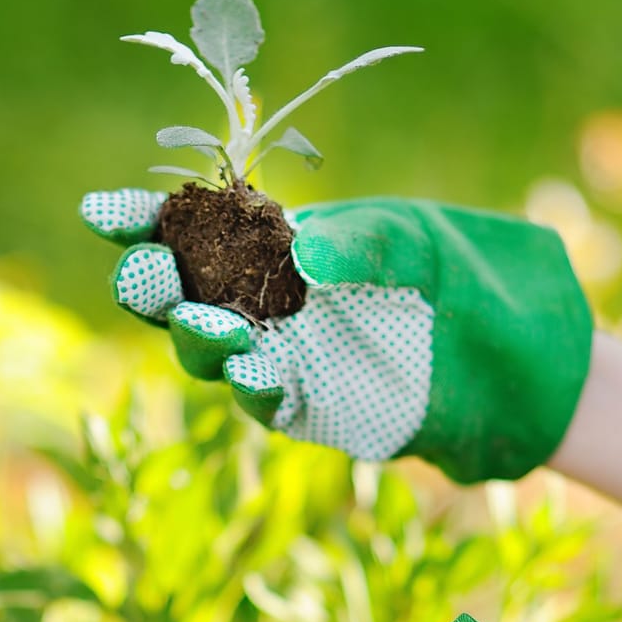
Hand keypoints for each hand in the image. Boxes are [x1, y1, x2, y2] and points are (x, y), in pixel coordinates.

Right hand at [79, 191, 594, 482]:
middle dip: (152, 284)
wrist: (518, 356)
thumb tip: (306, 251)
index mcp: (271, 244)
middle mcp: (263, 303)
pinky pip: (268, 401)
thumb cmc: (459, 278)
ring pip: (212, 354)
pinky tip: (258, 371)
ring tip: (205, 324)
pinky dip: (257, 387)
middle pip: (179, 297)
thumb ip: (363, 240)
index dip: (141, 223)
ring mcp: (282, 356)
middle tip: (145, 273)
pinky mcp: (313, 407)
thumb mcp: (418, 239)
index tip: (103, 214)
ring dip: (198, 339)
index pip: (189, 230)